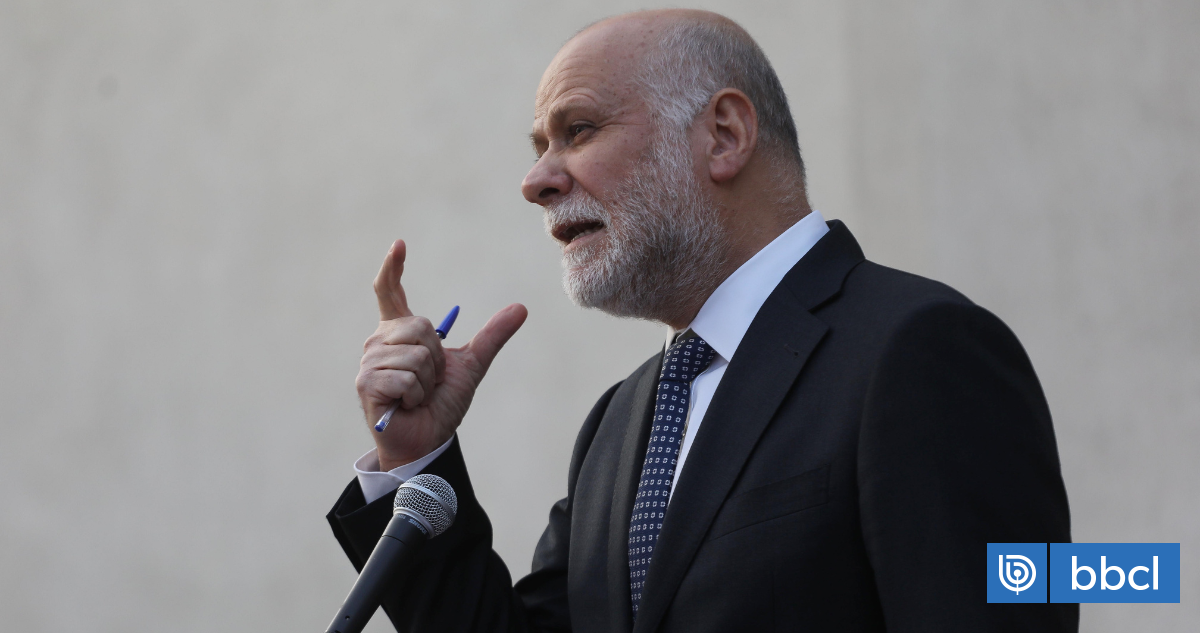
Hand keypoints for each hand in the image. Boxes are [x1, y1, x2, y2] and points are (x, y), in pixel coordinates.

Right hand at [355, 240, 526, 469]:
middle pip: (421, 325)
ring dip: (427, 381)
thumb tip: (521, 308)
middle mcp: (379, 341)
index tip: (400, 244)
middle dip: (436, 357)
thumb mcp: (472, 365)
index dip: (392, 267)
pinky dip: (417, 395)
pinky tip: (408, 405)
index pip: (390, 291)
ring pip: (416, 353)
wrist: (427, 440)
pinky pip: (406, 376)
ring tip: (417, 395)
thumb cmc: (441, 404)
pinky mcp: (367, 383)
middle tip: (429, 381)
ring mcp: (369, 362)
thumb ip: (491, 336)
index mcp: (399, 332)